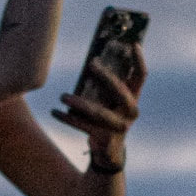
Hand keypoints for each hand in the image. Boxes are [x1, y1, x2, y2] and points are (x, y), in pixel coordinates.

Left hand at [52, 47, 146, 165]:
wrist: (109, 152)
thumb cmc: (107, 118)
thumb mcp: (109, 101)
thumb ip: (104, 85)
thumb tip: (92, 60)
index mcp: (134, 98)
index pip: (141, 76)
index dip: (138, 60)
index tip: (133, 43)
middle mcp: (131, 112)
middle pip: (120, 91)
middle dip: (106, 76)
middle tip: (91, 62)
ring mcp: (119, 126)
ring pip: (98, 111)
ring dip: (79, 103)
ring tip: (62, 97)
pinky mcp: (105, 138)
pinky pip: (83, 125)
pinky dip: (67, 118)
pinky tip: (54, 111)